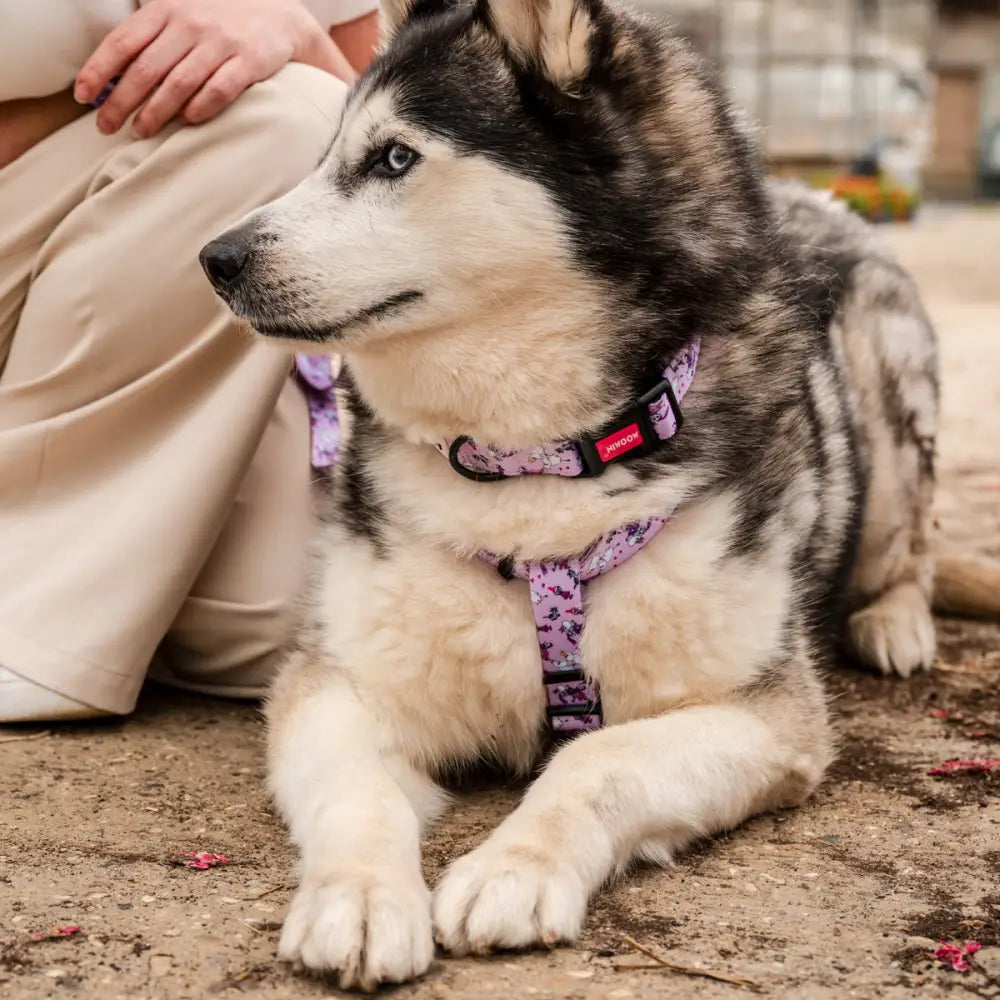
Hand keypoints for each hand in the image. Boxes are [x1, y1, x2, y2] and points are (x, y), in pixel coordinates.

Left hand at [74, 0, 351, 138]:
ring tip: (140, 131)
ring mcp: (221, 42)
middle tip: (106, 127)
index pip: (123, 41)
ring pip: (179, 82)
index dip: (99, 70)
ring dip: (156, 111)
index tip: (83, 97)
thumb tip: (111, 77)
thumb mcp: (180, 15)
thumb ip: (150, 38)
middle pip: (147, 67)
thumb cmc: (219, 24)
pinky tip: (187, 122)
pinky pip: (220, 89)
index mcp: (166, 10)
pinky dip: (201, 107)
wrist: (279, 17)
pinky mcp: (249, 61)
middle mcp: (191, 23)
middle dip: (122, 101)